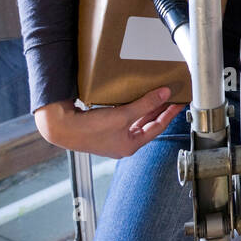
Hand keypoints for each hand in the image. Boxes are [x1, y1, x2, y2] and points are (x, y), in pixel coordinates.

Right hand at [33, 87, 183, 158]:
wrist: (61, 128)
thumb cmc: (90, 129)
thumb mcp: (123, 116)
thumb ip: (145, 104)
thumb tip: (164, 94)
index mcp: (130, 146)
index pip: (157, 127)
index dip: (169, 113)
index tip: (179, 102)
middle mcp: (123, 144)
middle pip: (147, 125)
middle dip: (160, 111)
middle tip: (172, 98)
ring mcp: (113, 138)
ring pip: (136, 122)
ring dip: (147, 109)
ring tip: (158, 96)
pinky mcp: (104, 130)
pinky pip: (125, 119)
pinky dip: (133, 109)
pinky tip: (134, 100)